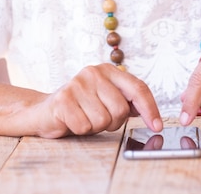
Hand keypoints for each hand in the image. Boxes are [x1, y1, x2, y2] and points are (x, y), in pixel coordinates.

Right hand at [35, 63, 162, 137]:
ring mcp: (77, 84)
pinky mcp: (63, 99)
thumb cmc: (80, 108)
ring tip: (84, 118)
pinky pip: (85, 126)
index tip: (156, 125)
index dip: (150, 109)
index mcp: (108, 70)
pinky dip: (81, 130)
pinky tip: (73, 121)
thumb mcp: (106, 100)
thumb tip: (151, 114)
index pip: (138, 88)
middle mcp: (94, 73)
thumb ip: (127, 102)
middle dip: (113, 122)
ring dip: (95, 127)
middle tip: (99, 118)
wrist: (44, 111)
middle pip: (121, 109)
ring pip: (103, 120)